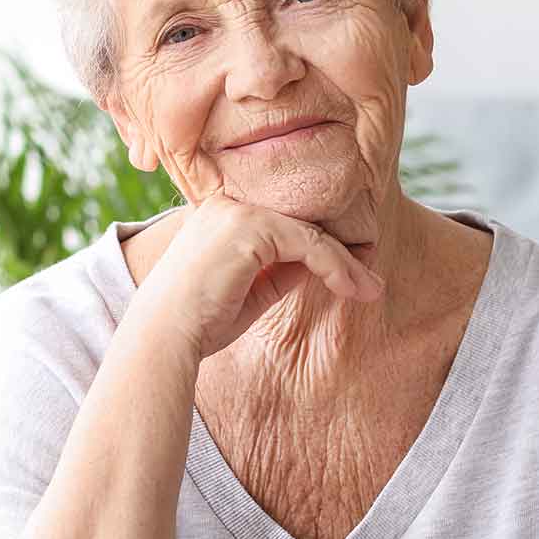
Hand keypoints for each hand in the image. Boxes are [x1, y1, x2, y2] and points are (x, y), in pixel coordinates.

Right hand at [143, 186, 384, 358]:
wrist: (165, 336)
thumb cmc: (200, 322)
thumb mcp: (251, 291)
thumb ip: (282, 271)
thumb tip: (321, 263)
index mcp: (221, 213)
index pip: (285, 223)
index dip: (323, 244)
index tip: (355, 267)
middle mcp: (228, 202)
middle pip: (302, 223)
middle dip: (343, 251)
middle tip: (372, 279)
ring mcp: (238, 210)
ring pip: (312, 234)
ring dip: (347, 264)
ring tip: (372, 289)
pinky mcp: (250, 226)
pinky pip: (309, 244)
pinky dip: (336, 267)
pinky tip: (352, 288)